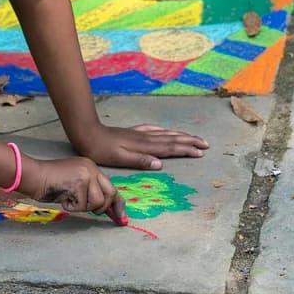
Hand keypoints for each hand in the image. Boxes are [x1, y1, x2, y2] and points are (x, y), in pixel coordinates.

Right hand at [22, 156, 125, 217]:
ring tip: (68, 199)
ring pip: (96, 203)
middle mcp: (91, 168)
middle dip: (102, 208)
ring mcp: (86, 174)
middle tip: (87, 209)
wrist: (33, 176)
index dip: (117, 204)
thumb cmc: (49, 182)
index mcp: (91, 167)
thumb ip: (90, 191)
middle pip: (110, 194)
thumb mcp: (74, 183)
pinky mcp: (80, 183)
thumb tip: (108, 209)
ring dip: (82, 207)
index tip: (121, 216)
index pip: (111, 187)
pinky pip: (82, 206)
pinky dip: (71, 207)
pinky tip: (62, 198)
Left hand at [81, 123, 208, 169]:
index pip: (170, 148)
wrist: (88, 133)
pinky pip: (154, 130)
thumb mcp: (119, 158)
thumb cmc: (102, 150)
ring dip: (181, 135)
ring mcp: (140, 133)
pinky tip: (166, 130)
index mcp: (144, 146)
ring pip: (165, 133)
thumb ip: (139, 161)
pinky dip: (164, 131)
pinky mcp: (133, 132)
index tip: (201, 152)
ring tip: (194, 137)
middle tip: (206, 144)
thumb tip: (160, 164)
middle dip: (190, 141)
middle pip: (172, 139)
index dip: (186, 150)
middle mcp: (145, 138)